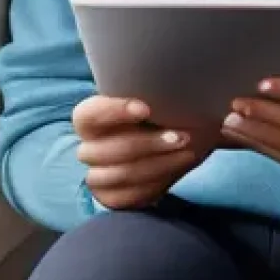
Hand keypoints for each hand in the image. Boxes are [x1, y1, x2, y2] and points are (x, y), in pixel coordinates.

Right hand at [73, 96, 211, 209]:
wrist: (176, 142)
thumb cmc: (166, 112)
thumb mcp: (165, 97)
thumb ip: (165, 92)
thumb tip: (190, 80)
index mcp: (91, 117)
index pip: (90, 114)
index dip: (114, 111)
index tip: (146, 108)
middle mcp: (89, 147)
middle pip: (106, 150)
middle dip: (148, 144)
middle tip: (182, 136)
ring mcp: (98, 176)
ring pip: (120, 175)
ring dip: (158, 164)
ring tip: (188, 152)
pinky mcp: (112, 199)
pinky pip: (128, 198)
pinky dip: (156, 184)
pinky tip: (179, 167)